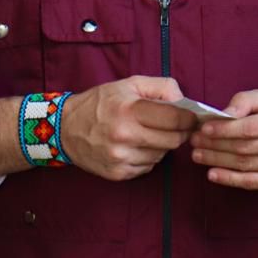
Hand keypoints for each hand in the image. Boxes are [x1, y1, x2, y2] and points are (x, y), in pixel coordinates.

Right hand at [60, 76, 196, 181]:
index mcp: (129, 111)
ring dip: (163, 145)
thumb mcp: (130, 84)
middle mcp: (125, 137)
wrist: (65, 128)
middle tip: (177, 126)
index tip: (193, 117)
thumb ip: (161, 87)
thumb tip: (184, 100)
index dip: (189, 119)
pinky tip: (138, 146)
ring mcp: (121, 158)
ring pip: (161, 155)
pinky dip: (149, 157)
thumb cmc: (101, 102)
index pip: (175, 120)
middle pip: (173, 141)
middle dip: (180, 133)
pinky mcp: (118, 174)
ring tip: (150, 133)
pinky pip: (148, 167)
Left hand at [190, 90, 257, 191]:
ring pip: (245, 166)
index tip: (204, 128)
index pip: (251, 128)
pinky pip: (251, 183)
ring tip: (198, 155)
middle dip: (215, 145)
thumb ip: (246, 100)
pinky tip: (213, 174)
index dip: (225, 129)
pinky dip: (229, 179)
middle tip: (195, 141)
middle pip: (245, 148)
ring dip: (217, 161)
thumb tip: (226, 113)